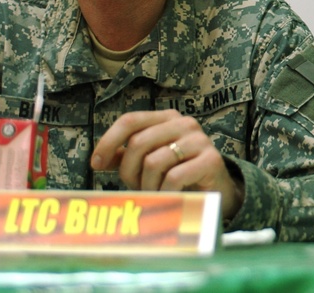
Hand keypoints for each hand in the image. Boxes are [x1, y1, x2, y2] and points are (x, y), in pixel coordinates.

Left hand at [91, 110, 243, 219]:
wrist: (216, 190)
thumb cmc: (178, 175)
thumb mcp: (149, 162)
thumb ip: (126, 157)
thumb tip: (98, 160)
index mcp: (167, 118)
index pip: (130, 120)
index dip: (109, 142)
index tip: (96, 164)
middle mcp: (184, 123)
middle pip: (138, 143)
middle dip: (129, 171)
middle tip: (135, 187)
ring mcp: (199, 140)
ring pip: (154, 162)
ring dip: (148, 185)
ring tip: (155, 193)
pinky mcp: (211, 160)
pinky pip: (174, 177)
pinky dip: (165, 192)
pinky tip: (169, 196)